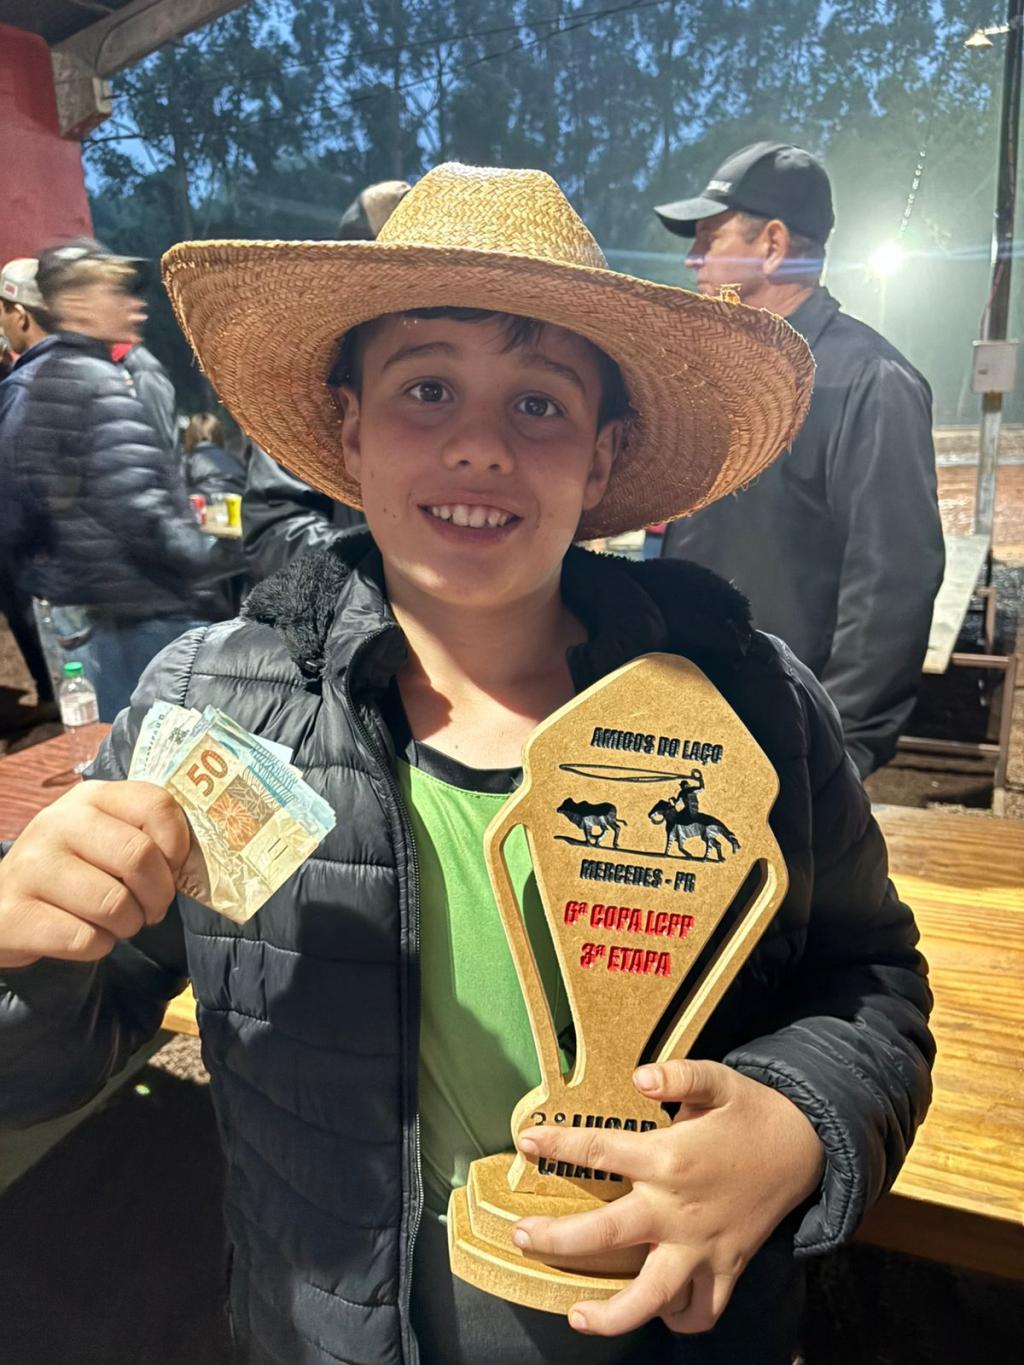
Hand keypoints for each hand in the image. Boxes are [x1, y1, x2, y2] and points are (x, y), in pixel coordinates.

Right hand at [0, 781, 189, 968]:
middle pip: (140, 857)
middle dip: (158, 896)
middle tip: (151, 909)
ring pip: (114, 905)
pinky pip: (85, 940)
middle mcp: (57, 822)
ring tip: (115, 922)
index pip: (157, 805)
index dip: (178, 846)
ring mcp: (30, 866)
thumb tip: (191, 866)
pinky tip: (83, 934)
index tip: (172, 869)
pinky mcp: (14, 914)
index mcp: (92, 797)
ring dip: (128, 925)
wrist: (6, 906)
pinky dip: (97, 946)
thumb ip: (149, 835)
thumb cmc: (78, 871)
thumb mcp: (110, 837)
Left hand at [513, 1059, 824, 1336]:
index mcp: (670, 1159)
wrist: (806, 1148)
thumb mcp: (718, 1079)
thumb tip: (641, 1075)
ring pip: (650, 1298)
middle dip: (556, 1240)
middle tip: (522, 1237)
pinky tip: (654, 1309)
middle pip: (604, 1237)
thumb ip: (679, 1074)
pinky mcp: (725, 1268)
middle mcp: (678, 1211)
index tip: (526, 1141)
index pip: (598, 1152)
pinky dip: (677, 1318)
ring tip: (578, 1315)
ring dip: (611, 1314)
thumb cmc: (751, 1112)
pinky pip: (700, 1311)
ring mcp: (701, 1247)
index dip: (557, 1146)